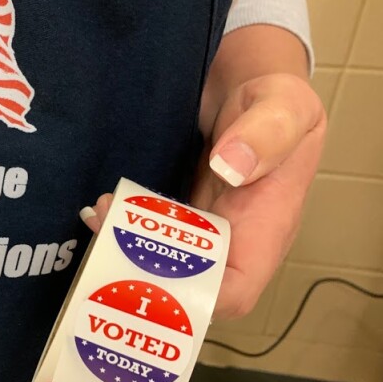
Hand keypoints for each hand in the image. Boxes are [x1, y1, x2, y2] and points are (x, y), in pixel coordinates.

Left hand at [81, 73, 325, 319]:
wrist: (249, 86)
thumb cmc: (278, 102)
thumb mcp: (284, 106)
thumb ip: (268, 133)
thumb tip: (230, 166)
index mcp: (265, 231)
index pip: (235, 292)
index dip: (195, 296)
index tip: (151, 271)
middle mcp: (233, 242)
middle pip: (186, 287)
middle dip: (139, 270)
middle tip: (104, 226)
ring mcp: (203, 232)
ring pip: (162, 266)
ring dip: (123, 250)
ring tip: (97, 213)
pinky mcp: (181, 217)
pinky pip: (151, 237)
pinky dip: (123, 229)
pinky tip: (100, 208)